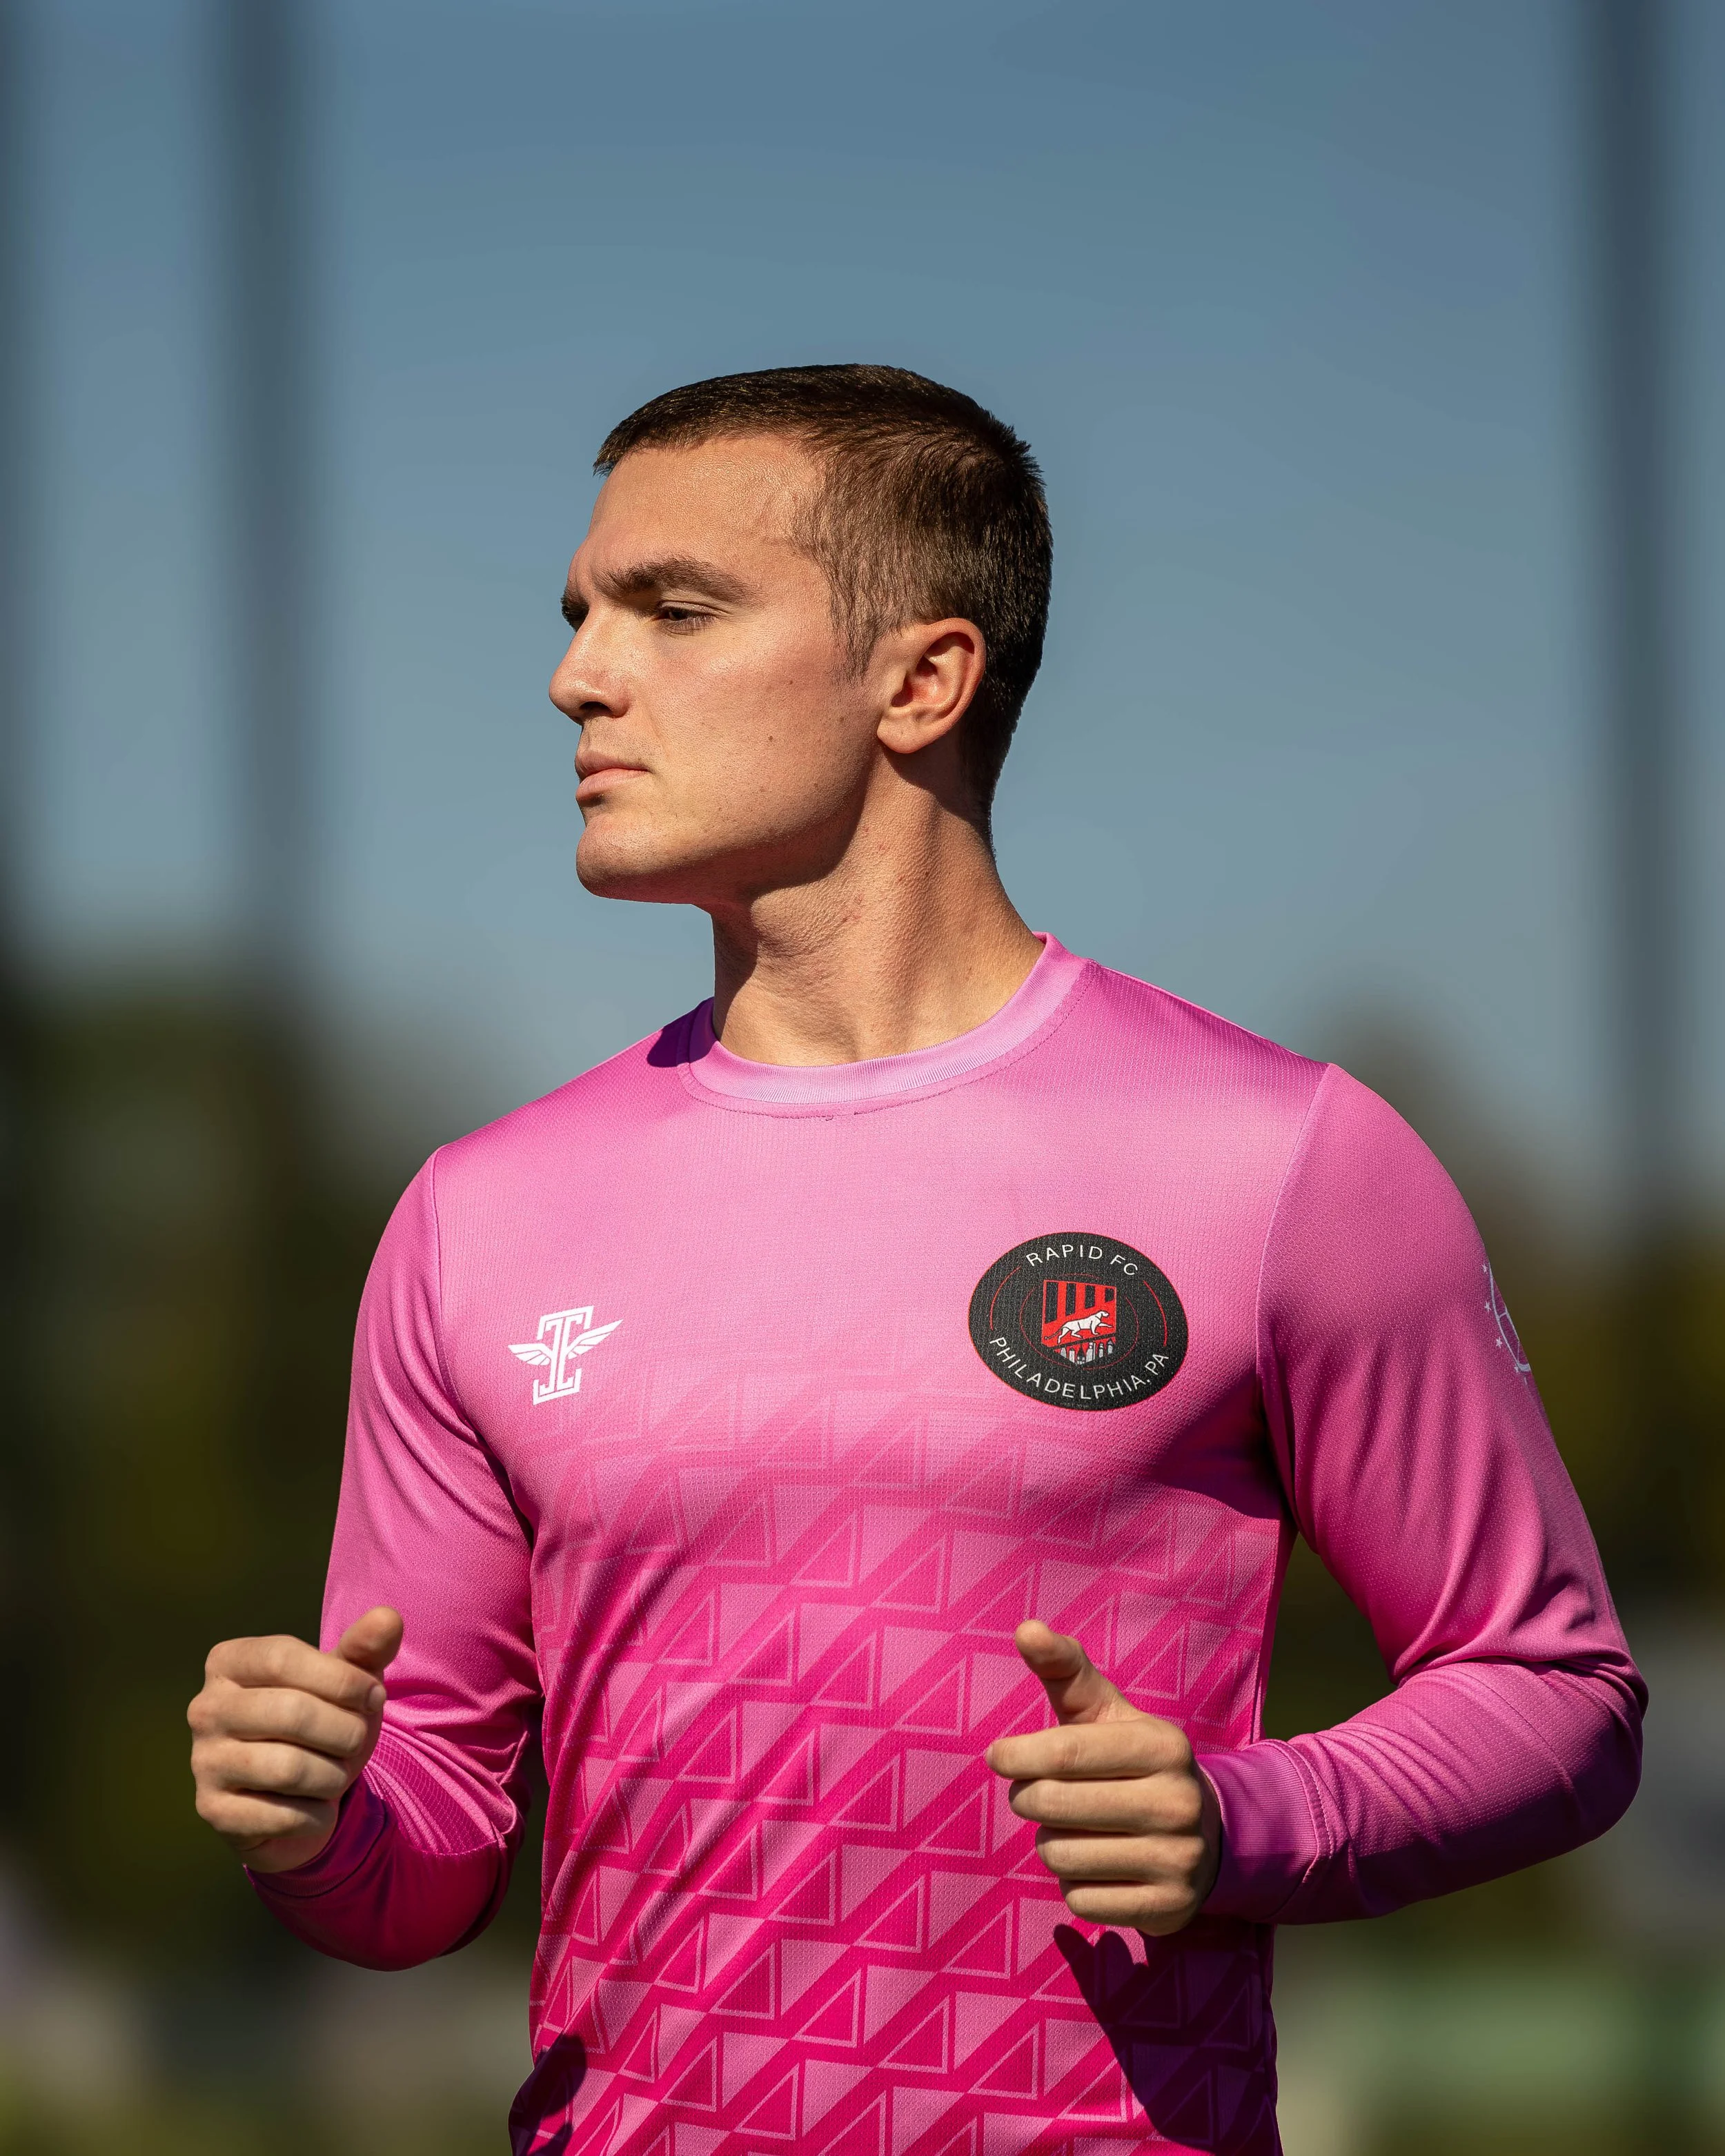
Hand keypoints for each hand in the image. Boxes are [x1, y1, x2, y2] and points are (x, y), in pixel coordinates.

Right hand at [188, 1607, 403, 1873]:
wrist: (299, 1794)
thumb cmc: (325, 1719)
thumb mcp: (347, 1680)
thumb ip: (367, 1647)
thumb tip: (388, 1618)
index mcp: (229, 1661)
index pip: (283, 1657)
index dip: (342, 1678)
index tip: (375, 1695)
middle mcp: (206, 1708)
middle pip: (291, 1713)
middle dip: (345, 1732)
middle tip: (358, 1740)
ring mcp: (204, 1761)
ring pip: (288, 1768)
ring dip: (334, 1776)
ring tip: (337, 1773)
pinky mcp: (213, 1811)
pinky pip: (282, 1815)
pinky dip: (317, 1814)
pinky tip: (317, 1807)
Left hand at [985, 1619, 1219, 1935]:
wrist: (1202, 1837)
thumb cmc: (1129, 1761)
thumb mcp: (1104, 1712)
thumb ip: (1064, 1668)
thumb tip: (1024, 1628)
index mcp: (1162, 1745)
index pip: (1066, 1751)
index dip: (1018, 1755)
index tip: (996, 1755)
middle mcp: (1178, 1801)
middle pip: (1056, 1805)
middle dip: (1028, 1799)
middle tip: (1033, 1794)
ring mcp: (1179, 1859)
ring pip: (1063, 1857)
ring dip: (1050, 1843)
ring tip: (1070, 1828)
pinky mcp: (1168, 1908)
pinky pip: (1081, 1901)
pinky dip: (1073, 1884)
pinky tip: (1094, 1864)